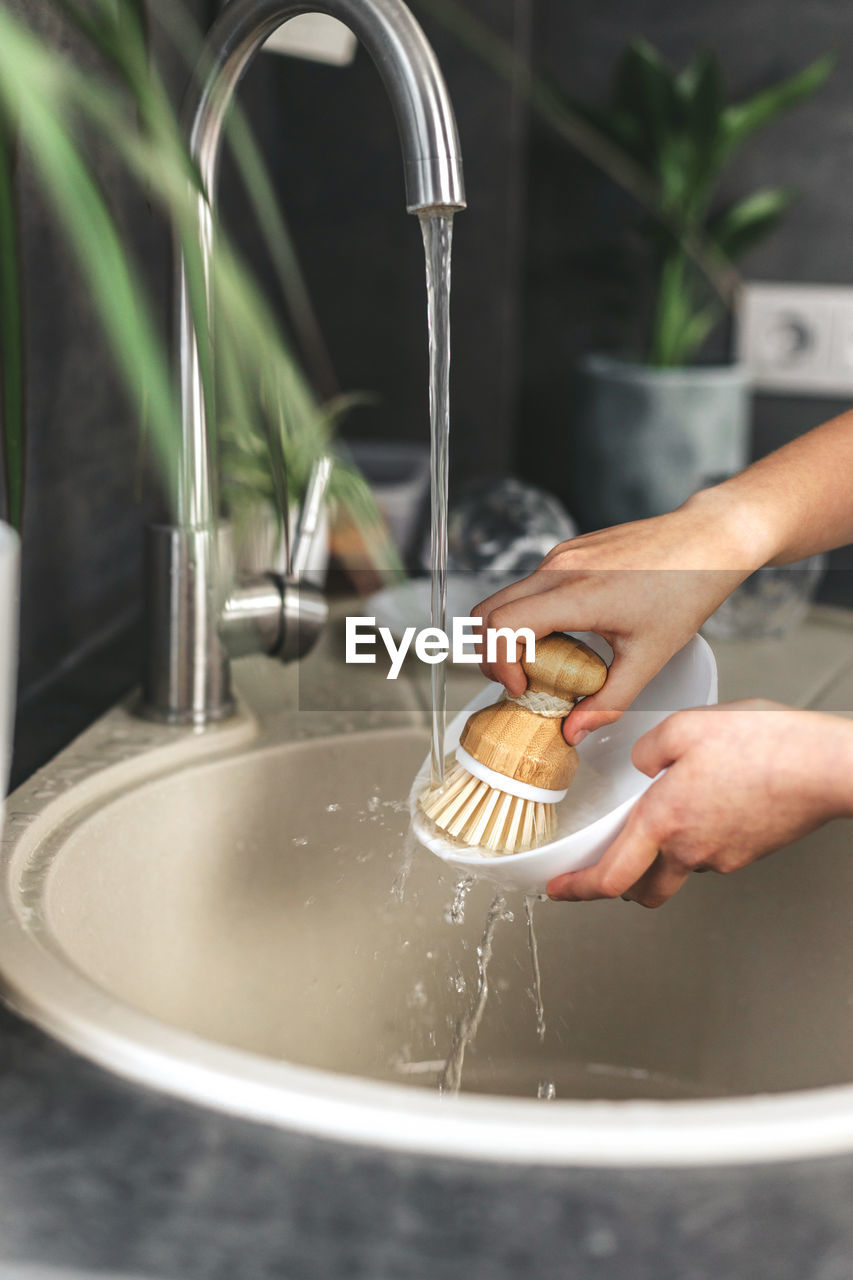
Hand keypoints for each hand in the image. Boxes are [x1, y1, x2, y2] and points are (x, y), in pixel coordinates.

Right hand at [472, 487, 769, 744]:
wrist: (709, 539)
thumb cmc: (687, 588)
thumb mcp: (649, 657)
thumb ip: (608, 701)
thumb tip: (574, 731)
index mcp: (576, 594)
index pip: (503, 626)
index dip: (499, 663)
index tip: (522, 688)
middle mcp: (560, 568)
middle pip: (487, 612)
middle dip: (493, 653)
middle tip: (521, 682)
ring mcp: (562, 556)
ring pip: (506, 597)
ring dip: (512, 635)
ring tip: (546, 663)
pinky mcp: (569, 551)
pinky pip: (530, 586)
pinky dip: (532, 616)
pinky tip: (566, 635)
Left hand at [547, 702, 852, 907]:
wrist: (825, 766)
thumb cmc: (764, 744)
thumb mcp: (686, 725)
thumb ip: (648, 747)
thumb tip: (640, 763)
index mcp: (664, 820)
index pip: (609, 877)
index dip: (576, 890)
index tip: (558, 890)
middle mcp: (690, 849)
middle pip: (642, 888)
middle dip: (616, 884)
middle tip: (601, 869)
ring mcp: (722, 857)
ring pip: (677, 869)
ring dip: (660, 857)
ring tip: (663, 818)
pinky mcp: (748, 853)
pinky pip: (708, 855)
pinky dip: (695, 840)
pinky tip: (705, 805)